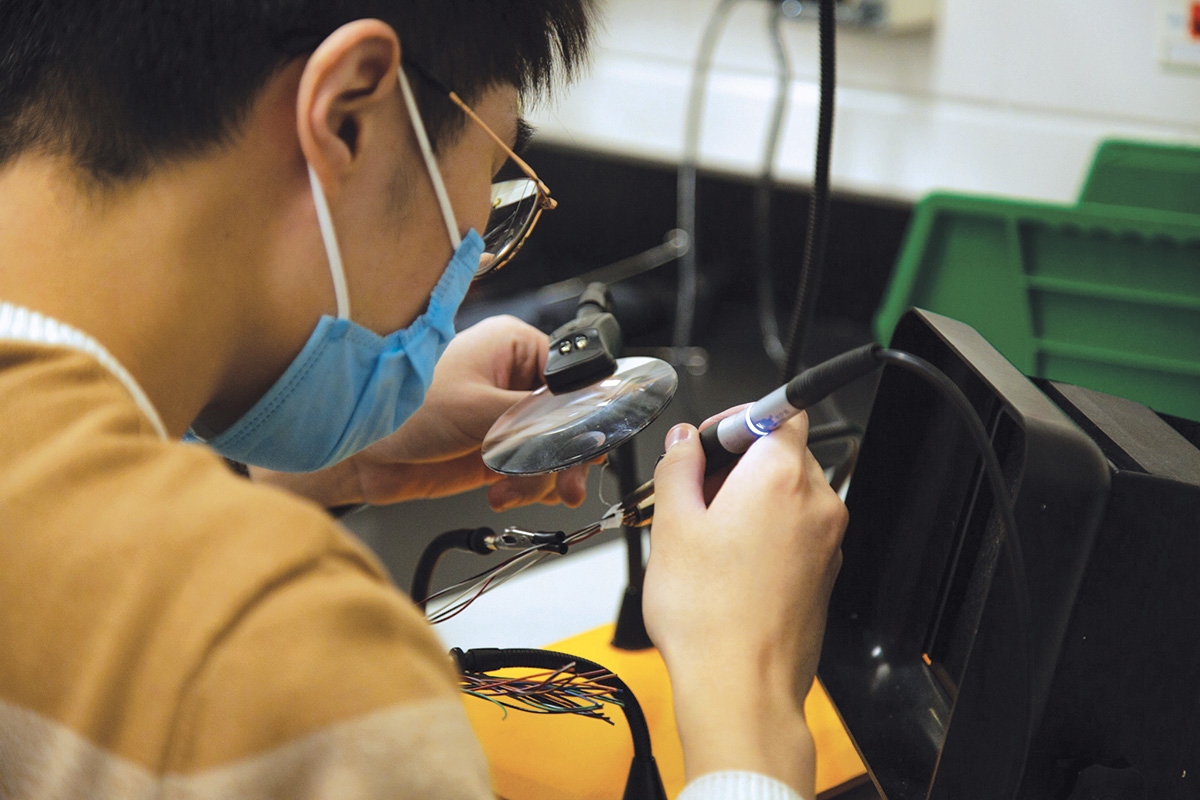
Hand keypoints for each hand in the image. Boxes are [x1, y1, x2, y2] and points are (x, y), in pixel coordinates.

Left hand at [253, 315, 591, 510]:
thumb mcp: (477, 410)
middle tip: (568, 483)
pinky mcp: (498, 450)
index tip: (589, 444)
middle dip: (567, 456)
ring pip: (555, 451)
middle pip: (570, 419)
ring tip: (515, 490)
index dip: (584, 414)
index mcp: (514, 347)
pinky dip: (526, 487)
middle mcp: (515, 379)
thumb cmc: (401, 410)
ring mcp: (508, 417)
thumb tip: (582, 427)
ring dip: (542, 477)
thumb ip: (536, 420)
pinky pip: (534, 471)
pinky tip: (502, 492)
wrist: (361, 455)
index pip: (572, 378)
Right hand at [643, 411, 847, 796]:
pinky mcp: (824, 575)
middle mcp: (818, 504)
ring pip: (788, 496)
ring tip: (705, 539)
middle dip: (736, 465)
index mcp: (782, 477)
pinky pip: (796, 532)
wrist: (740, 689)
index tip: (708, 441)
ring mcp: (827, 542)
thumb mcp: (673, 525)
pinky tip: (726, 567)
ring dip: (749, 501)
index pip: (781, 411)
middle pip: (784, 453)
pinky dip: (766, 534)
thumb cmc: (709, 616)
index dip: (738, 419)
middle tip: (692, 494)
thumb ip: (678, 467)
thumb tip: (684, 441)